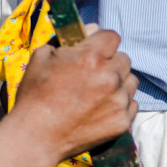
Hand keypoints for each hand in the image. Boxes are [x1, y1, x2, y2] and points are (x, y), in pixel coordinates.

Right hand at [11, 27, 138, 166]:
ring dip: (119, 83)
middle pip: (124, 59)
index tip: (95, 50)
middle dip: (111, 63)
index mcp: (91, 57)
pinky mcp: (122, 120)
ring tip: (99, 92)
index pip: (112, 37)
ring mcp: (119, 100)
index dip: (102, 42)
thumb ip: (69, 39)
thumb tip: (92, 30)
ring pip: (131, 81)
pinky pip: (132, 104)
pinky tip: (102, 109)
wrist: (36, 137)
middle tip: (94, 74)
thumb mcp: (42, 56)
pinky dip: (120, 104)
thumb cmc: (35, 95)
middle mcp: (110, 77)